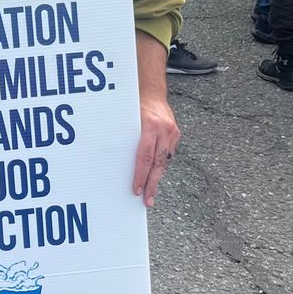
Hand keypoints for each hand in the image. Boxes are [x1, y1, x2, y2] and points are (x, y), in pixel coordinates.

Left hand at [133, 93, 179, 207]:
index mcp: (151, 126)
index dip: (140, 175)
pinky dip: (160, 166)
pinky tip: (154, 176)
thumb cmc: (135, 104)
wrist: (152, 92)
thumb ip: (126, 138)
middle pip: (157, 164)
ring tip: (150, 194)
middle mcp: (164, 130)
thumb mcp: (128, 119)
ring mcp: (172, 133)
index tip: (136, 190)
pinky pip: (167, 155)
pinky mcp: (176, 134)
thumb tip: (116, 162)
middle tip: (147, 201)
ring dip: (156, 178)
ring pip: (164, 161)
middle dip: (151, 184)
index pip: (145, 157)